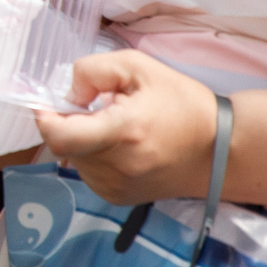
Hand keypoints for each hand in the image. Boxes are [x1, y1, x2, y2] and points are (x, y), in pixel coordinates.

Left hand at [35, 50, 221, 204]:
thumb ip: (94, 71)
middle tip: (101, 106)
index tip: (49, 101)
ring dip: (83, 138)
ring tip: (117, 126)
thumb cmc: (182, 104)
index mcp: (122, 132)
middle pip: (65, 143)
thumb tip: (68, 93)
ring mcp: (116, 188)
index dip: (45, 117)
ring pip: (74, 157)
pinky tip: (120, 145)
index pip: (60, 136)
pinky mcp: (118, 198)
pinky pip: (87, 171)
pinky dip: (93, 154)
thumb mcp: (140, 67)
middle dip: (71, 121)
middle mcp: (116, 167)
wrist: (220, 151)